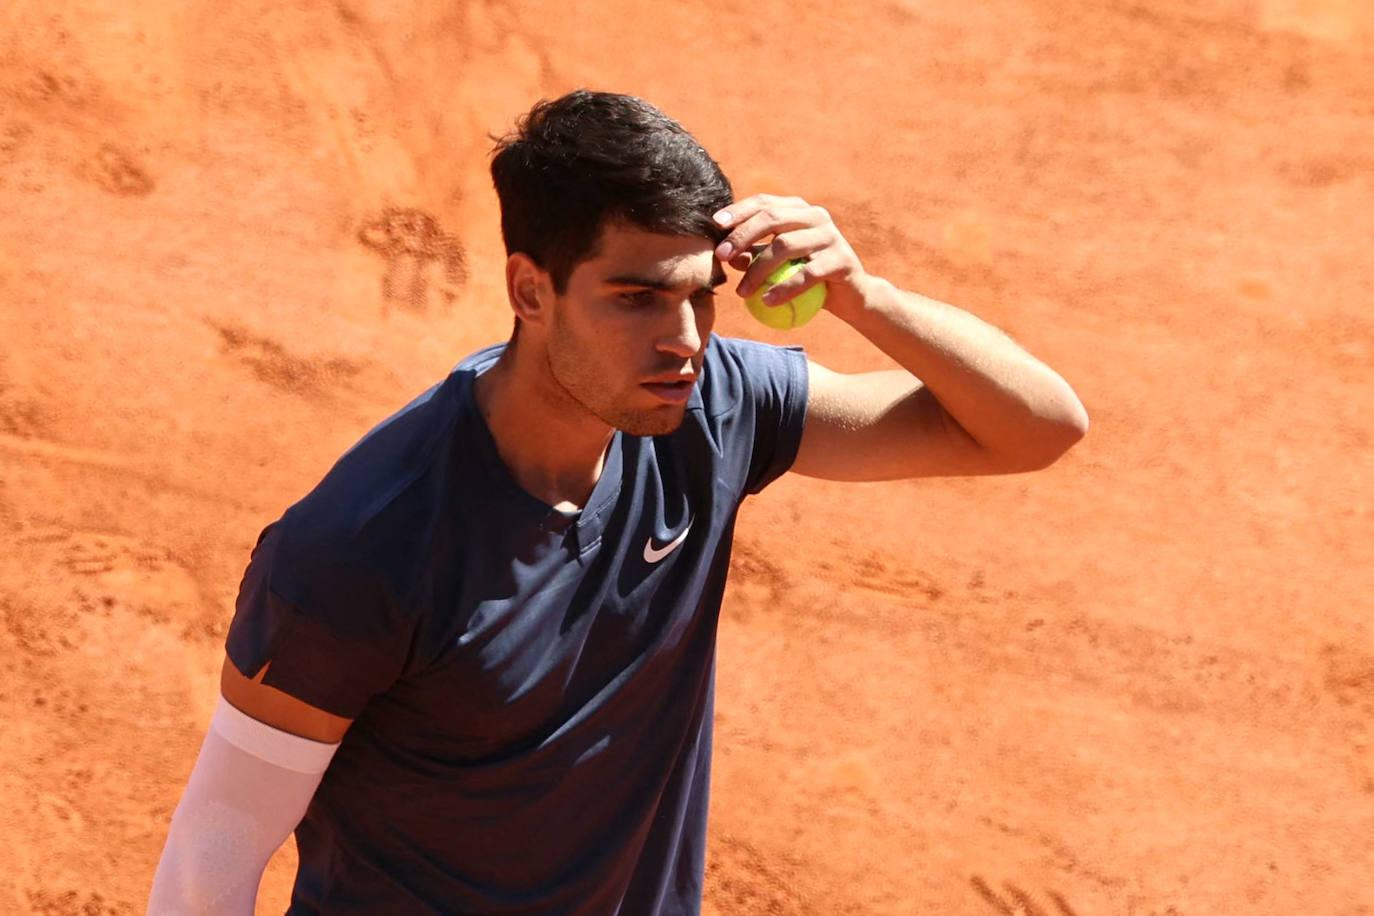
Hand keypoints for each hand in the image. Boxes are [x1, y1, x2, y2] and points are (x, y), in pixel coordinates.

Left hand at [712, 194, 873, 322]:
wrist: (852, 297)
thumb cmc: (810, 279)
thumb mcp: (778, 266)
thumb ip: (755, 256)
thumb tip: (726, 255)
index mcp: (800, 210)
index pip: (765, 202)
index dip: (739, 210)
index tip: (715, 224)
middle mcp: (817, 216)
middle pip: (773, 218)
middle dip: (742, 235)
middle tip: (721, 256)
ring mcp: (831, 236)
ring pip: (786, 245)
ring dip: (758, 269)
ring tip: (741, 293)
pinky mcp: (842, 259)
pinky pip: (807, 274)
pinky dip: (784, 288)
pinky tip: (767, 301)